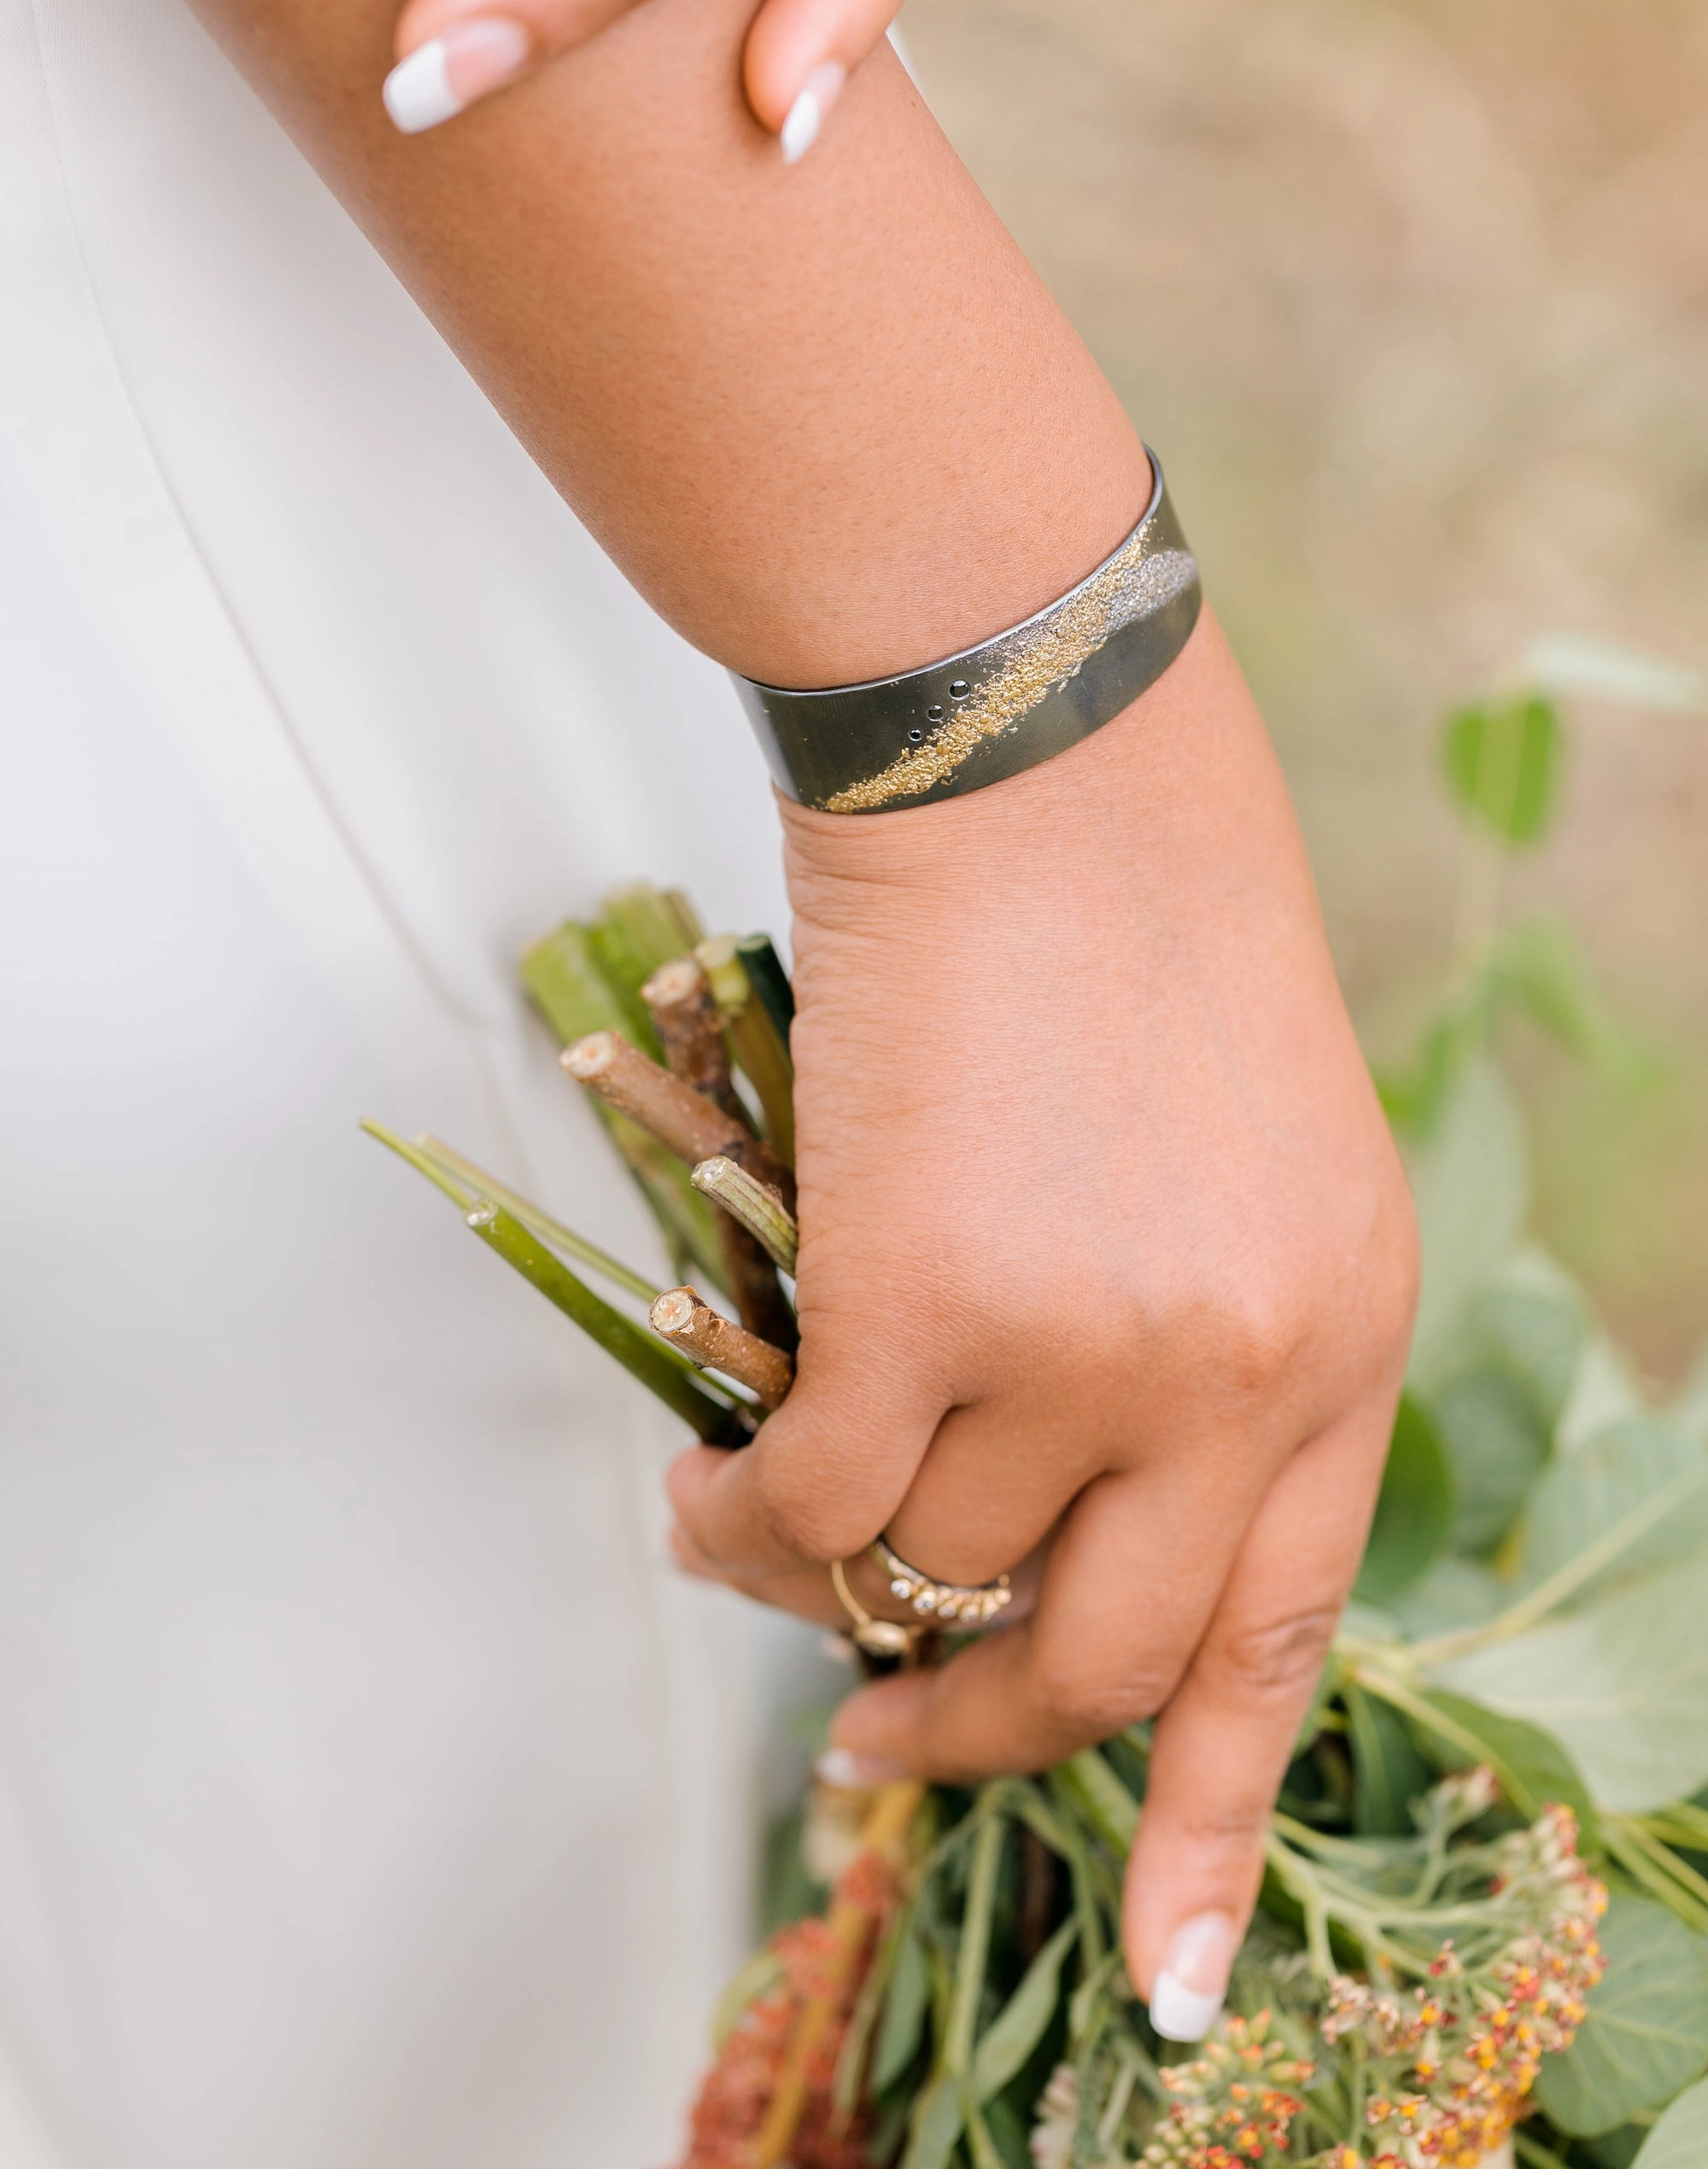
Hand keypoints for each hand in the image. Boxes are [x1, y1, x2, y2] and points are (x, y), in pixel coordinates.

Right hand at [668, 615, 1417, 2027]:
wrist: (1037, 754)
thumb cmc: (1125, 919)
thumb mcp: (1242, 1154)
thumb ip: (1191, 1341)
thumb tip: (1030, 1518)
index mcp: (1344, 1331)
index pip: (1279, 1635)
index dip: (1207, 1811)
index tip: (1167, 1956)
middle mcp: (1238, 1371)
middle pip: (1095, 1659)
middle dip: (972, 1731)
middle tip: (882, 1735)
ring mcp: (1085, 1352)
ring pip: (923, 1567)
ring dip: (826, 1573)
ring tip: (754, 1515)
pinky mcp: (923, 1306)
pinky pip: (809, 1503)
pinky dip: (739, 1517)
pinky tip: (707, 1482)